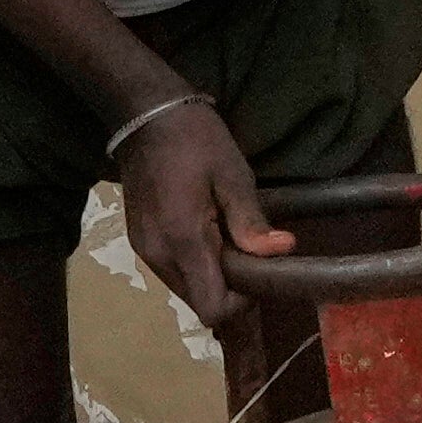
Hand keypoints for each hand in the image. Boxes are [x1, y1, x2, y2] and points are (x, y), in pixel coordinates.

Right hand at [110, 91, 288, 329]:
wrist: (144, 115)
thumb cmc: (194, 139)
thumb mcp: (232, 173)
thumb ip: (251, 220)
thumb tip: (283, 250)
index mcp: (183, 239)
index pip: (212, 307)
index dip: (241, 303)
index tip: (257, 272)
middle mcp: (158, 255)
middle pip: (198, 303)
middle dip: (227, 288)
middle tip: (246, 250)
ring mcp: (144, 249)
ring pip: (184, 289)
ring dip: (209, 276)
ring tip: (225, 235)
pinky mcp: (139, 241)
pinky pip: (171, 271)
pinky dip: (193, 264)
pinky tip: (204, 230)